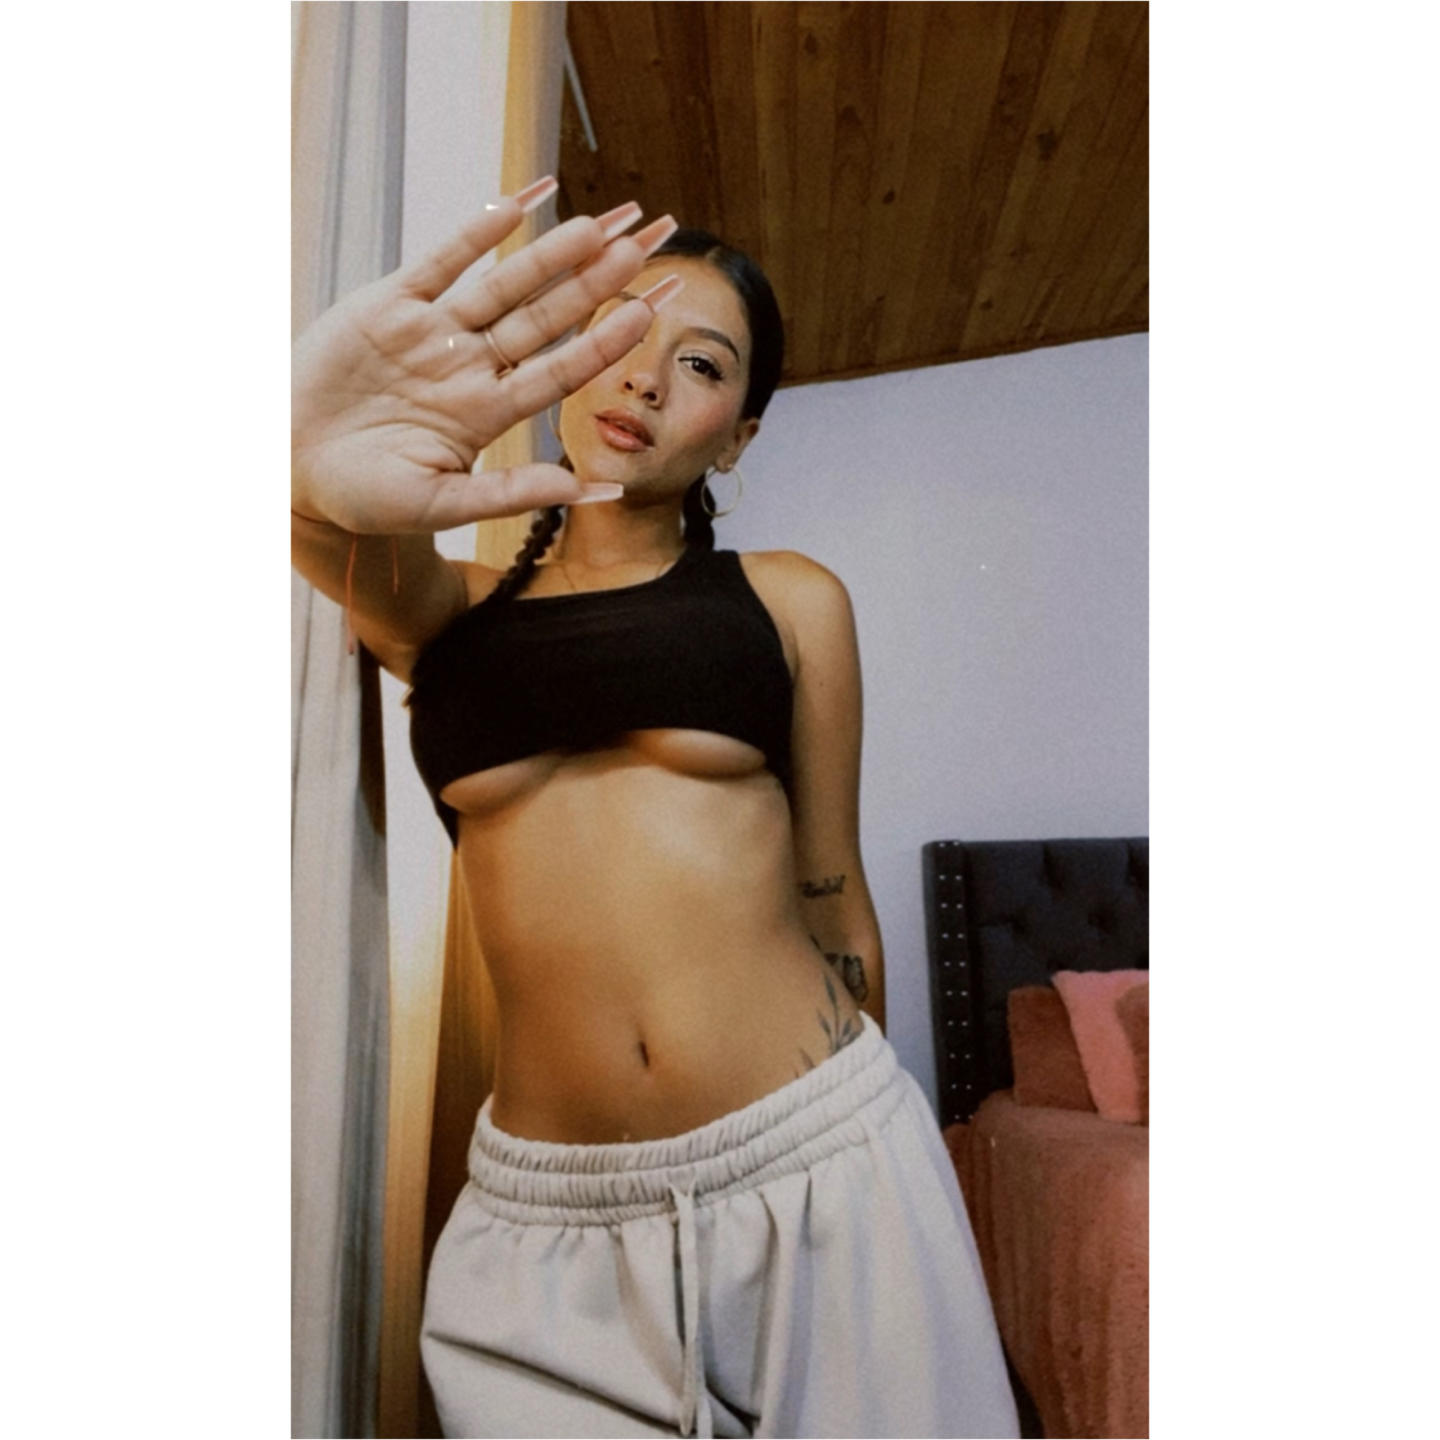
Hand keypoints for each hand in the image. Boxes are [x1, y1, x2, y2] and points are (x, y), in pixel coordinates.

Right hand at [292, 181, 677, 533]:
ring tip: (597, 227)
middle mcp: (470, 367)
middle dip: (591, 287)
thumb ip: (510, 493)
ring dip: (547, 256)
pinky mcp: (388, 306)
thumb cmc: (364, 497)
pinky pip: (441, 261)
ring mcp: (432, 333)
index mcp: (488, 414)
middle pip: (544, 319)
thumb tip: (588, 492)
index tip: (648, 315)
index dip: (604, 342)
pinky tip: (518, 205)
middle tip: (641, 250)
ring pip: (502, 285)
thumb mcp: (440, 503)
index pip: (561, 372)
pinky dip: (477, 233)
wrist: (289, 468)